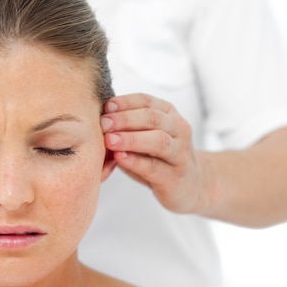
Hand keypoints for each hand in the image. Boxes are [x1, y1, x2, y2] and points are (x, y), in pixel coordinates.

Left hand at [101, 93, 207, 213]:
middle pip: (153, 118)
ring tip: (110, 140)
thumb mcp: (145, 138)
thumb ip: (126, 128)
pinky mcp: (175, 178)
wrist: (191, 186)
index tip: (106, 106)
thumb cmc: (159, 158)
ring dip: (131, 139)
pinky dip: (136, 161)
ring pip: (158, 141)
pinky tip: (120, 158)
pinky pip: (155, 167)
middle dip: (125, 119)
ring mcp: (179, 154)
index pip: (146, 101)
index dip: (125, 102)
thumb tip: (96, 118)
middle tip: (103, 123)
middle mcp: (178, 130)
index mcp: (169, 115)